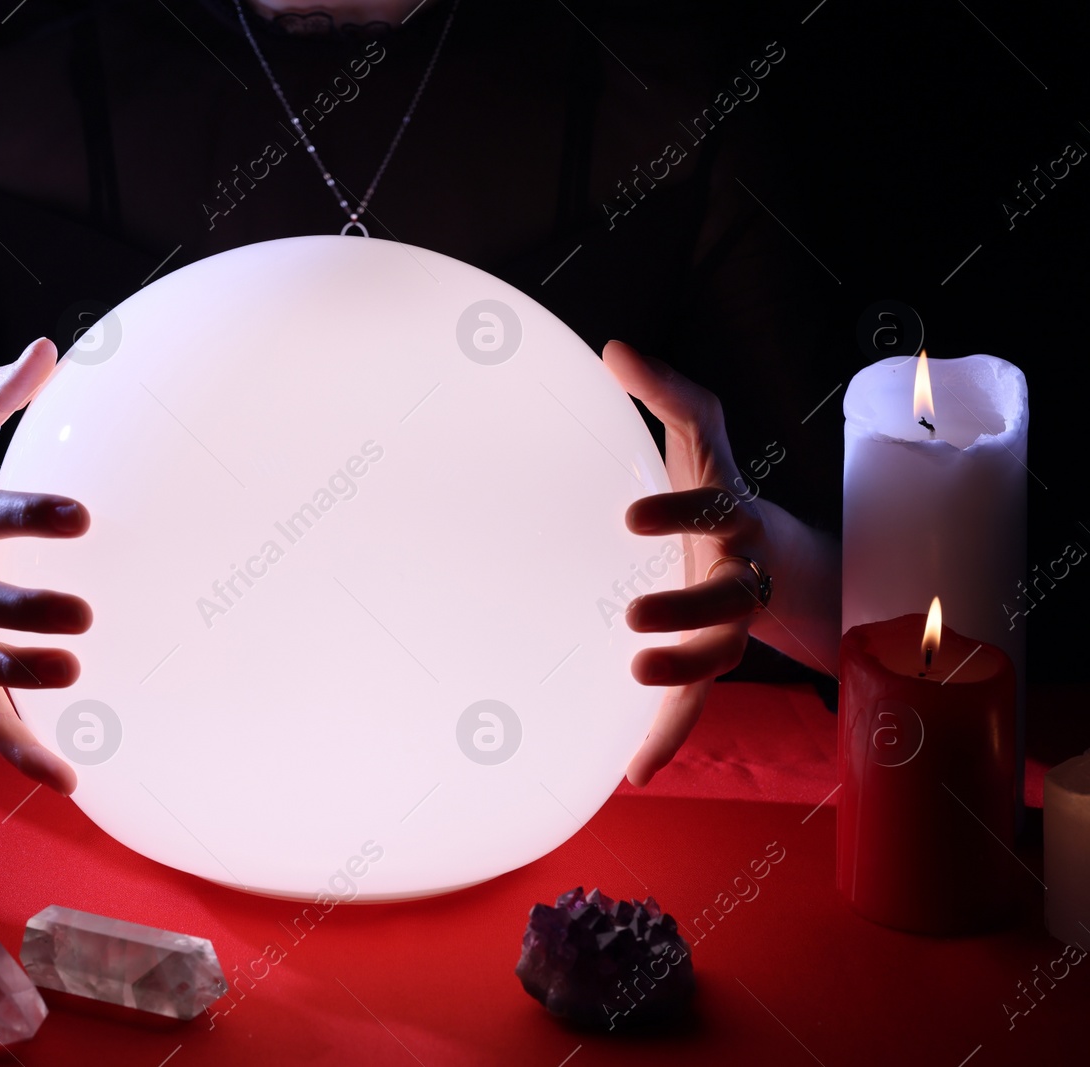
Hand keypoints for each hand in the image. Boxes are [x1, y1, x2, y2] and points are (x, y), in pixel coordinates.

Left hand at [602, 341, 772, 786]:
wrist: (771, 553)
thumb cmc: (720, 491)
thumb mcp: (701, 439)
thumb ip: (666, 392)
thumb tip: (614, 345)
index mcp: (732, 522)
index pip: (710, 514)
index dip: (676, 513)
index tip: (630, 515)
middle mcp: (739, 578)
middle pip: (725, 600)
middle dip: (685, 608)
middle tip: (631, 614)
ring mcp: (727, 625)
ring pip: (719, 658)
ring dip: (682, 674)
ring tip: (636, 678)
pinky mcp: (707, 661)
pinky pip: (696, 705)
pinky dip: (666, 737)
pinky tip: (634, 772)